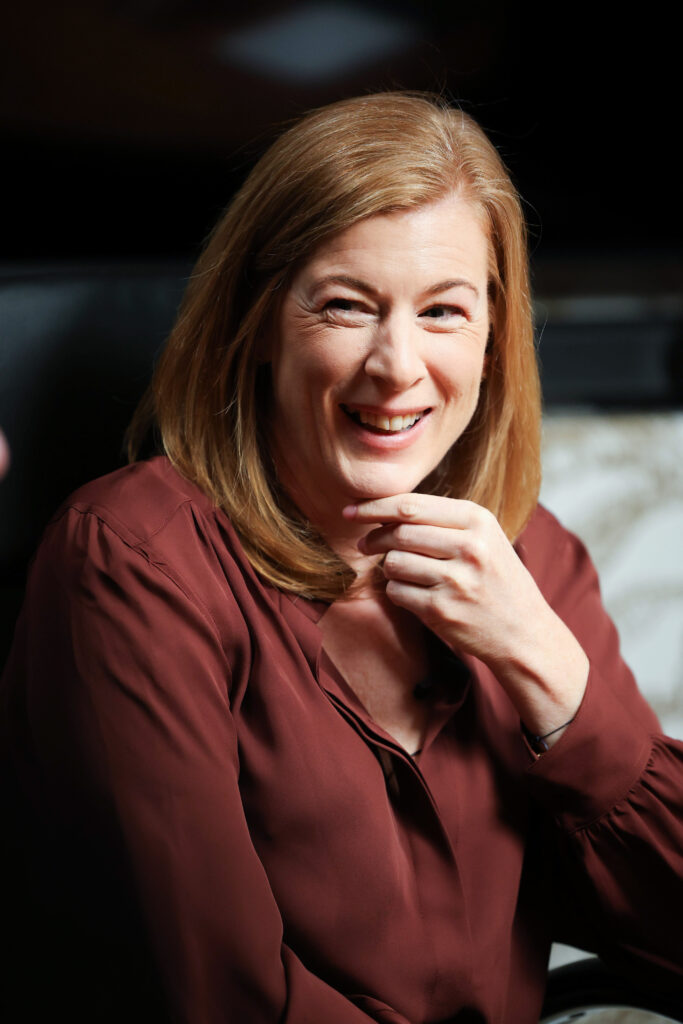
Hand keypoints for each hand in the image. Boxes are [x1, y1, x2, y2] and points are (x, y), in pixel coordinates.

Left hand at [345, 494, 587, 739]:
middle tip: (366, 544)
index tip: (350, 510)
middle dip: (374, 537)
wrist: (524, 633)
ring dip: (389, 568)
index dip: (373, 506)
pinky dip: (397, 592)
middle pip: (398, 532)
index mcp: (478, 520)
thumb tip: (382, 509)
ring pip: (393, 563)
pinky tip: (415, 594)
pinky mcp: (441, 610)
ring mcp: (455, 580)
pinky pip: (397, 592)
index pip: (410, 505)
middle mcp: (469, 547)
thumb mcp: (484, 538)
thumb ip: (441, 520)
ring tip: (406, 573)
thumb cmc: (497, 579)